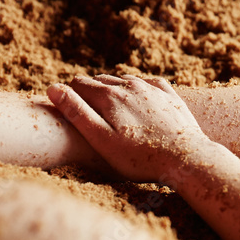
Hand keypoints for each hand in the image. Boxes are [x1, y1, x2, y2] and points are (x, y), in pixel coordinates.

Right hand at [47, 74, 211, 181]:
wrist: (187, 159)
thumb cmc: (140, 157)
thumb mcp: (101, 139)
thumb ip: (77, 113)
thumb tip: (53, 88)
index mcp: (110, 96)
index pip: (80, 84)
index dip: (70, 94)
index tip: (68, 108)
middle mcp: (131, 85)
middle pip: (101, 80)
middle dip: (90, 91)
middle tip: (86, 110)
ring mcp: (152, 89)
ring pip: (124, 80)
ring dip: (113, 89)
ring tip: (109, 107)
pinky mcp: (169, 95)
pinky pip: (148, 83)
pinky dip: (137, 88)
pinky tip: (137, 97)